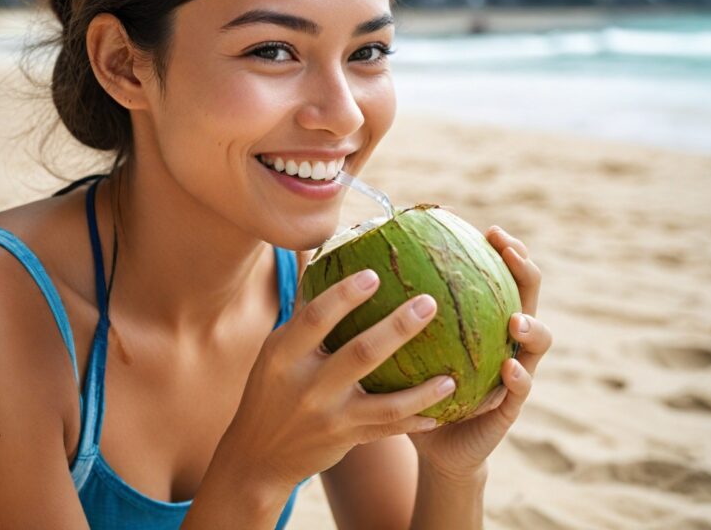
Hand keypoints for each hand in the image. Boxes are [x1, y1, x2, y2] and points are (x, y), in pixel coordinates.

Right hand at [217, 269, 454, 491]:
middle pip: (360, 352)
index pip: (315, 318)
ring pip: (383, 402)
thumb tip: (326, 255)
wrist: (260, 456)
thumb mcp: (277, 350)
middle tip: (429, 302)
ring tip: (451, 377)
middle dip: (398, 327)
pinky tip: (442, 410)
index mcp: (284, 354)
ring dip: (421, 391)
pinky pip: (387, 428)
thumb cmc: (273, 388)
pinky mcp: (345, 439)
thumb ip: (305, 313)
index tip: (374, 274)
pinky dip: (415, 419)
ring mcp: (328, 416)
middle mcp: (306, 385)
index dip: (344, 295)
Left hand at [408, 227, 551, 478]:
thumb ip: (395, 308)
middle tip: (509, 251)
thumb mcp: (405, 342)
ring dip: (531, 326)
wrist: (431, 440)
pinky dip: (518, 378)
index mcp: (486, 319)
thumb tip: (358, 263)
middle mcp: (507, 339)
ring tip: (515, 319)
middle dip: (525, 270)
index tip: (491, 231)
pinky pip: (520, 391)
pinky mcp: (510, 408)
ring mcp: (515, 372)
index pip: (502, 275)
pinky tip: (509, 368)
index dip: (505, 251)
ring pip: (539, 342)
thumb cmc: (414, 383)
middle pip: (529, 296)